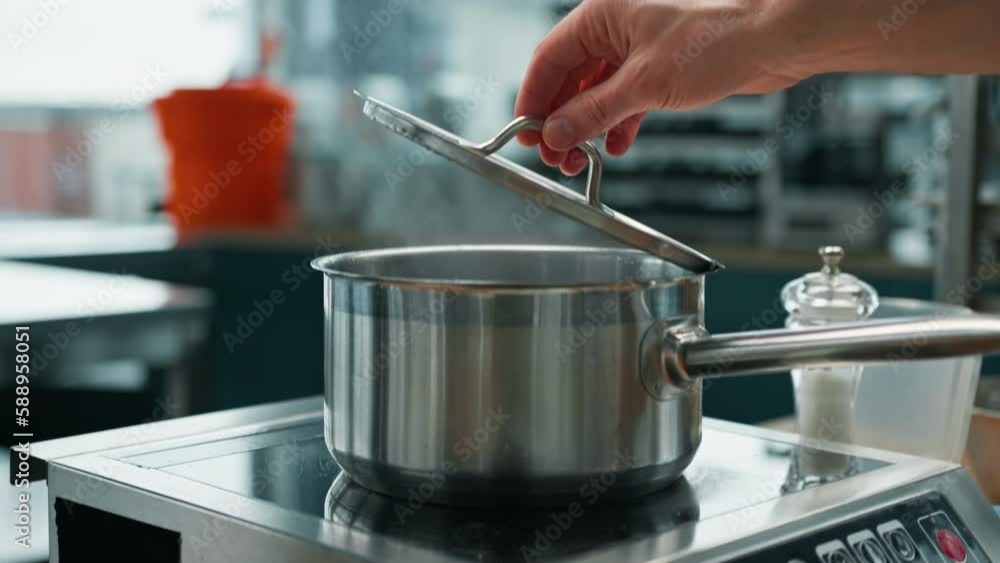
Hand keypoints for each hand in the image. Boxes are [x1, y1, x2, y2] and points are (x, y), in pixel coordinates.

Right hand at [514, 0, 812, 174]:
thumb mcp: (644, 84)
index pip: (549, 58)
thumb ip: (594, 111)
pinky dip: (617, 122)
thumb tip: (558, 132)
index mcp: (602, 13)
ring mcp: (639, 46)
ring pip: (597, 90)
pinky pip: (625, 97)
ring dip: (586, 126)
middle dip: (561, 120)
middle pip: (570, 77)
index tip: (526, 133)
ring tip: (580, 160)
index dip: (533, 99)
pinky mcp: (662, 66)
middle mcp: (617, 26)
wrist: (774, 38)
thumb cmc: (718, 38)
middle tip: (555, 156)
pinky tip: (614, 145)